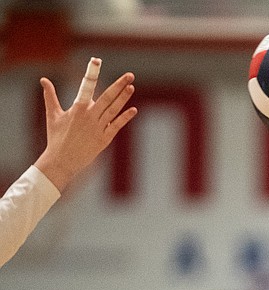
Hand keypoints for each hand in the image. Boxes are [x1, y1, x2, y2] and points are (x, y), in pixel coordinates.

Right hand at [34, 58, 136, 191]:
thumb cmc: (56, 137)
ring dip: (124, 98)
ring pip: (114, 109)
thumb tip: (44, 79)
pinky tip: (134, 109)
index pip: (86, 85)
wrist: (62, 160)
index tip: (97, 60)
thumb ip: (50, 96)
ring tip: (131, 86)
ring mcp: (99, 127)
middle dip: (119, 84)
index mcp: (78, 107)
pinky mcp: (105, 138)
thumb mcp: (52, 114)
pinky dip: (125, 117)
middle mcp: (90, 115)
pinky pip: (117, 125)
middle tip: (130, 75)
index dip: (92, 72)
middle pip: (107, 96)